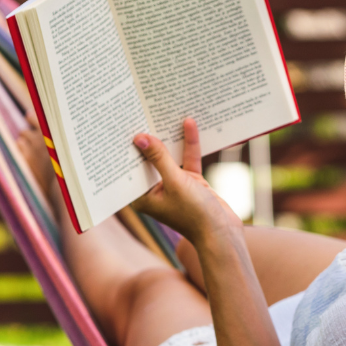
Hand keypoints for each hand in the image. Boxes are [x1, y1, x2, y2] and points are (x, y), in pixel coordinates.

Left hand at [131, 118, 242, 244]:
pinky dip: (189, 144)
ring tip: (164, 113)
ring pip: (170, 156)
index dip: (127, 148)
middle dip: (150, 138)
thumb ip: (159, 159)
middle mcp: (155, 190)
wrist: (223, 233)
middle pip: (149, 159)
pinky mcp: (191, 182)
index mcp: (142, 197)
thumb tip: (141, 138)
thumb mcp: (176, 182)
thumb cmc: (194, 214)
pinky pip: (187, 159)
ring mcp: (174, 185)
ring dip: (170, 138)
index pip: (130, 168)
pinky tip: (189, 124)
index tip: (122, 125)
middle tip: (141, 112)